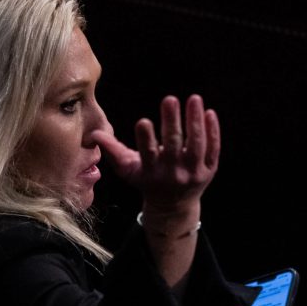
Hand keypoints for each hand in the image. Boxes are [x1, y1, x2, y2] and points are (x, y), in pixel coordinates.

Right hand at [91, 94, 218, 210]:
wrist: (173, 206)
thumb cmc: (146, 181)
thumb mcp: (127, 169)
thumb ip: (112, 150)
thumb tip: (94, 134)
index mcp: (151, 173)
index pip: (148, 154)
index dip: (145, 139)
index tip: (143, 121)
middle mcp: (173, 174)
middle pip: (173, 145)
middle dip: (171, 122)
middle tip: (170, 99)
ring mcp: (192, 173)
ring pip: (196, 145)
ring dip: (195, 121)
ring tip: (194, 99)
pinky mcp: (209, 170)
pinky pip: (213, 149)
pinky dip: (212, 132)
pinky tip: (209, 113)